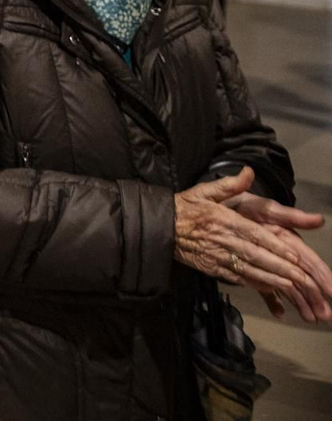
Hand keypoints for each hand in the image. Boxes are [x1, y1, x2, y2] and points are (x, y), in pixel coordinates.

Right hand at [174, 169, 331, 321]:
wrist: (158, 226)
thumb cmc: (184, 207)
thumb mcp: (204, 190)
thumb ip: (229, 184)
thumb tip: (248, 172)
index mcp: (223, 219)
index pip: (254, 234)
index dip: (275, 246)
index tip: (294, 255)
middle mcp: (222, 239)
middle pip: (256, 255)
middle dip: (281, 267)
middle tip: (302, 277)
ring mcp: (217, 256)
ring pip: (249, 269)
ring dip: (272, 279)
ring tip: (292, 285)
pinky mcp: (211, 268)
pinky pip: (236, 278)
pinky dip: (254, 284)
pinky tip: (269, 288)